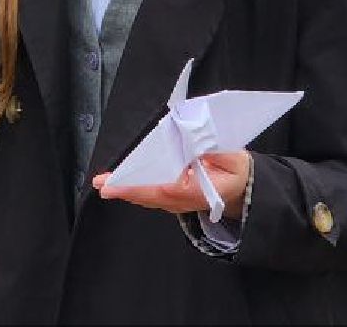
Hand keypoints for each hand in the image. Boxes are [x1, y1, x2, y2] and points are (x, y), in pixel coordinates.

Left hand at [92, 151, 252, 221]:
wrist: (244, 187)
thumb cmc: (236, 170)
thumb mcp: (232, 157)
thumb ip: (213, 151)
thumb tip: (191, 144)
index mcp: (198, 192)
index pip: (166, 189)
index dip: (142, 186)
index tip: (121, 184)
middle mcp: (185, 201)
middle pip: (152, 196)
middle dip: (126, 190)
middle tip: (103, 184)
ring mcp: (179, 203)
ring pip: (150, 198)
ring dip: (128, 191)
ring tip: (105, 184)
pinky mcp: (176, 199)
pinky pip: (153, 196)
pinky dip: (137, 190)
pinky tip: (123, 184)